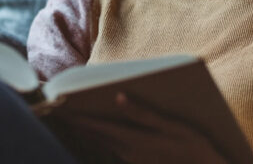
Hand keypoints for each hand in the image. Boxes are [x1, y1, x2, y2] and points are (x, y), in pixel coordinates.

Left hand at [61, 92, 229, 163]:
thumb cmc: (193, 146)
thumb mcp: (172, 125)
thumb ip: (143, 113)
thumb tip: (118, 96)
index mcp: (134, 140)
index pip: (97, 126)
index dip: (77, 116)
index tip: (59, 105)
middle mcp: (128, 152)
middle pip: (97, 134)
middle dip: (79, 120)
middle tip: (61, 106)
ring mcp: (132, 159)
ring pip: (104, 141)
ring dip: (90, 129)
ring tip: (76, 113)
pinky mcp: (138, 162)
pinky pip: (114, 147)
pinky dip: (104, 136)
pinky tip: (102, 127)